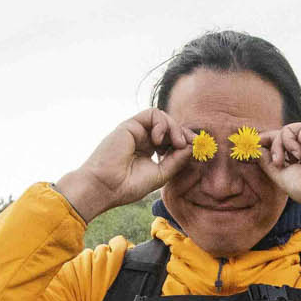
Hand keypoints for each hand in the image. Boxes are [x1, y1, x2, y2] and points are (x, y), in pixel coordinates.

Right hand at [54, 110, 194, 222]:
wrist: (104, 187)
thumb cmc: (127, 186)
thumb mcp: (160, 175)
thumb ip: (176, 161)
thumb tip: (192, 146)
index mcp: (148, 152)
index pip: (172, 140)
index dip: (185, 142)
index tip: (195, 150)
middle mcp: (142, 140)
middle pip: (170, 127)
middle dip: (184, 133)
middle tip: (190, 144)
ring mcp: (136, 132)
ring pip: (163, 118)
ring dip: (175, 127)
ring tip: (176, 143)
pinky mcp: (130, 125)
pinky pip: (153, 113)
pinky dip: (162, 123)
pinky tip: (160, 139)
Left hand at [261, 122, 300, 209]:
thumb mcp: (281, 175)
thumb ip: (268, 161)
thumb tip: (256, 148)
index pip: (282, 146)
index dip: (267, 145)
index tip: (252, 147)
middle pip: (280, 137)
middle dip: (267, 144)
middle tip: (256, 151)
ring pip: (282, 133)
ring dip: (277, 148)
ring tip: (281, 163)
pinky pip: (288, 130)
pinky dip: (287, 143)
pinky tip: (298, 156)